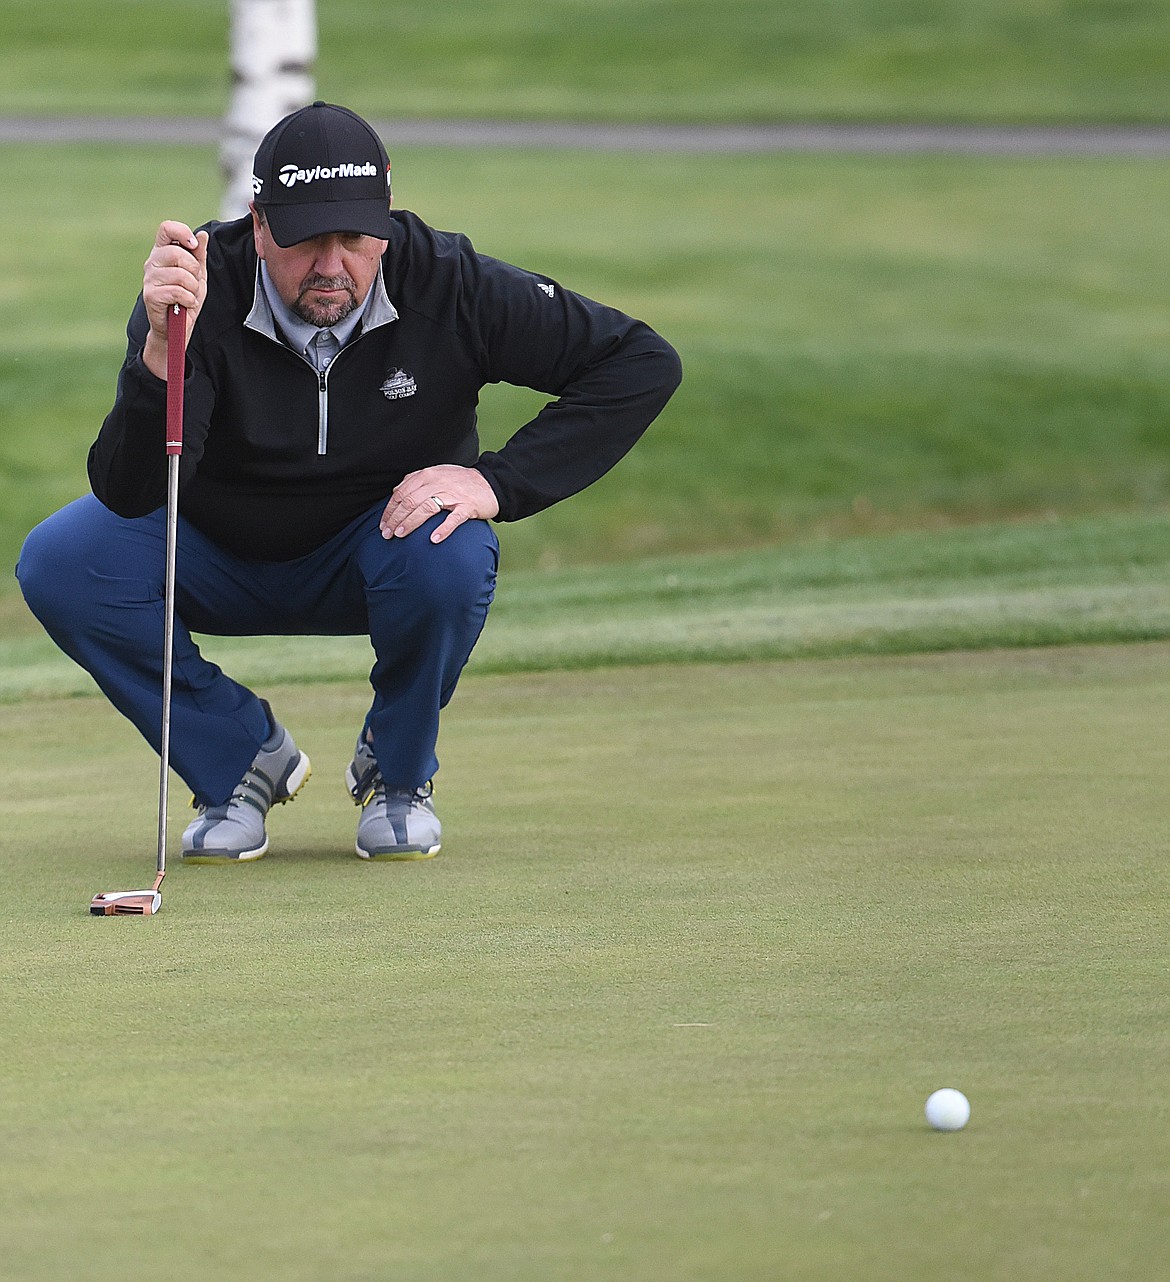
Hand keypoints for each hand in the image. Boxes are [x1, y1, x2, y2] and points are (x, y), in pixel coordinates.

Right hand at [141, 221, 208, 379]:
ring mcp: (149, 278)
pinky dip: (188, 299)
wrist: (177, 328)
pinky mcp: (150, 295)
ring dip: (192, 288)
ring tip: (188, 296)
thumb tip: (202, 234)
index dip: (182, 232)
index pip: (166, 228)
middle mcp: (152, 262)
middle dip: (193, 270)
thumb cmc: (185, 299)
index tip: (193, 246)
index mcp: (163, 253)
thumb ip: (199, 255)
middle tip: (193, 283)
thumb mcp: (197, 276)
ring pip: (179, 274)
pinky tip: (184, 304)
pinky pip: (177, 291)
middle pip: (176, 253)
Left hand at [381, 465, 500, 543]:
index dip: (390, 509)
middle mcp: (438, 483)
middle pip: (410, 501)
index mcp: (427, 475)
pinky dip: (443, 529)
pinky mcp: (467, 506)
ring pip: (426, 508)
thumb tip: (396, 493)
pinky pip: (453, 519)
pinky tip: (434, 539)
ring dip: (411, 522)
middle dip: (396, 518)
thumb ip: (416, 481)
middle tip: (387, 534)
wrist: (490, 483)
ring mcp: (453, 495)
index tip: (383, 524)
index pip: (402, 493)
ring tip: (401, 535)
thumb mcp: (436, 474)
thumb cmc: (459, 482)